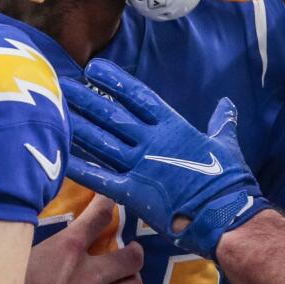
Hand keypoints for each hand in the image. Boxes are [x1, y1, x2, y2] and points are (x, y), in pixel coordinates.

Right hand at [27, 195, 144, 283]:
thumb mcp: (19, 260)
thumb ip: (38, 247)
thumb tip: (34, 234)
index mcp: (69, 250)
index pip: (98, 217)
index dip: (107, 206)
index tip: (110, 202)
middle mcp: (91, 273)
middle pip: (132, 257)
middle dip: (134, 253)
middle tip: (131, 252)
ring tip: (126, 283)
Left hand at [60, 59, 269, 257]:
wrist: (225, 214)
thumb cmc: (228, 179)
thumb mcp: (226, 143)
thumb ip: (222, 122)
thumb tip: (227, 105)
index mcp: (173, 127)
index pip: (138, 97)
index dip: (115, 81)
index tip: (94, 68)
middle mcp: (151, 142)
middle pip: (112, 115)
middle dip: (87, 100)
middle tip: (64, 85)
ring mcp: (140, 166)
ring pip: (101, 141)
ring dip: (78, 126)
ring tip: (56, 111)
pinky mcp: (132, 193)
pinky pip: (100, 178)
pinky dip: (79, 167)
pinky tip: (60, 156)